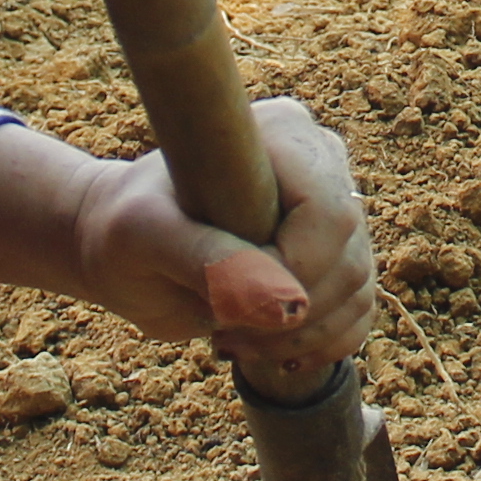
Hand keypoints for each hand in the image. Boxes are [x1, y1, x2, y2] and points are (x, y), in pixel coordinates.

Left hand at [0, 103, 375, 370]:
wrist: (121, 248)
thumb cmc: (124, 228)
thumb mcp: (143, 237)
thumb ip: (208, 261)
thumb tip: (288, 305)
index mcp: (283, 134)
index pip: (327, 214)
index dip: (291, 272)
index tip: (225, 299)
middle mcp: (321, 164)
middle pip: (350, 257)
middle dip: (288, 315)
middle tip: (222, 328)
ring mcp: (333, 211)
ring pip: (358, 290)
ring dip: (298, 336)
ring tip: (233, 336)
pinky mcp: (335, 257)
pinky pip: (360, 314)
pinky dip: (319, 346)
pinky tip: (266, 345)